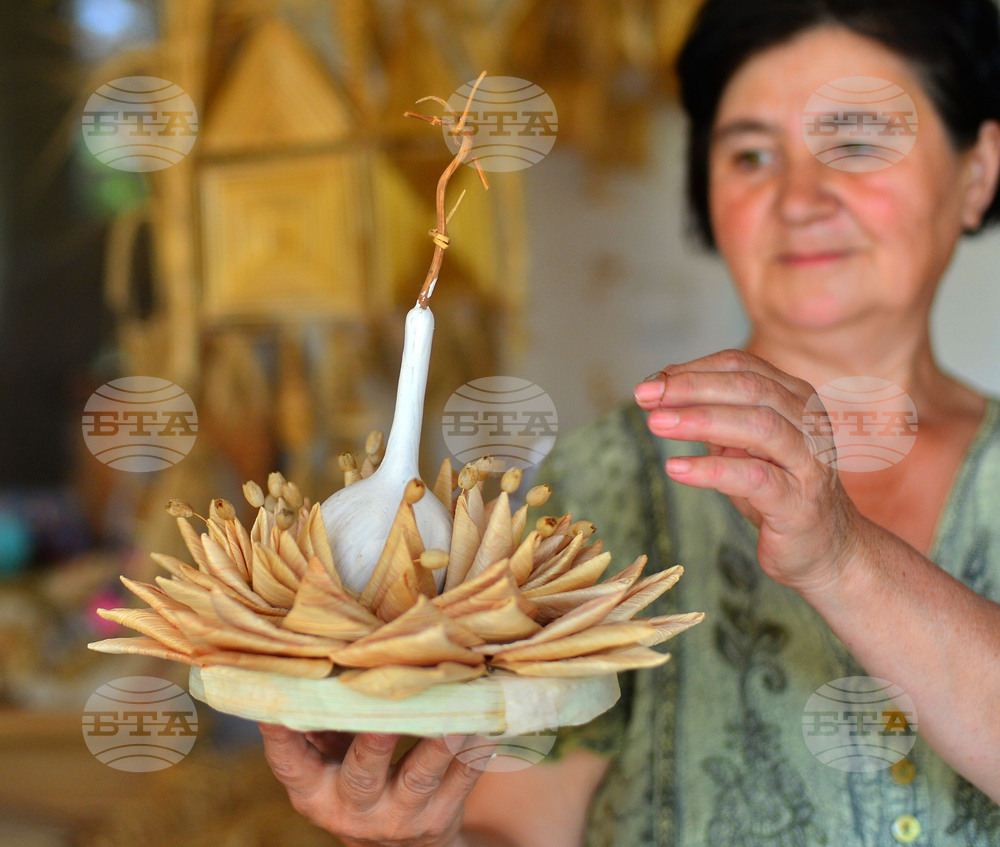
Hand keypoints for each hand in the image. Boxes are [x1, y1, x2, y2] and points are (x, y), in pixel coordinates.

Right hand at [259, 724, 490, 846]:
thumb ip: (325, 721)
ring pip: (420, 775)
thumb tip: (321, 653)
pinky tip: (484, 721)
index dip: (281, 737)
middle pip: (362, 773)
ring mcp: (400, 817)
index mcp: (315, 791)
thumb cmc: (357, 778)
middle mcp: (353, 808)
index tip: (275, 706)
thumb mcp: (329, 761)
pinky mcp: (440, 819)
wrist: (403, 846)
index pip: (291, 764)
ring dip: (438, 743)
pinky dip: (474, 749)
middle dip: (375, 741)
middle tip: (385, 712)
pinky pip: (461, 779)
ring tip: (454, 712)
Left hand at [634, 349, 864, 592]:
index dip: (693, 370)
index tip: (650, 383)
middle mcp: (809, 422)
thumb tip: (659, 388)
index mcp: (796, 397)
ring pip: (756, 426)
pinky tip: (675, 468)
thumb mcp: (740, 446)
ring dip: (700, 420)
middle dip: (691, 388)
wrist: (825, 548)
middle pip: (749, 387)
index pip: (741, 366)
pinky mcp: (800, 502)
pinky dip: (710, 469)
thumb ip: (712, 416)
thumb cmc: (776, 489)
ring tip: (656, 424)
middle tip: (644, 397)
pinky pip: (753, 478)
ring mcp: (810, 461)